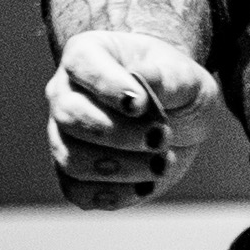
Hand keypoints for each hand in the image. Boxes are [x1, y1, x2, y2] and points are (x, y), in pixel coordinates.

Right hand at [47, 31, 220, 209]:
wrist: (176, 114)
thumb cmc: (176, 85)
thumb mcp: (185, 75)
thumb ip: (166, 77)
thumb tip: (142, 78)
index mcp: (87, 54)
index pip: (82, 64)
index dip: (109, 87)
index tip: (142, 104)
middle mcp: (65, 94)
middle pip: (70, 116)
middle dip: (118, 134)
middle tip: (161, 138)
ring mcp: (64, 135)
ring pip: (72, 159)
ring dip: (120, 168)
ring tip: (161, 164)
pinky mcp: (74, 173)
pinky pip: (78, 191)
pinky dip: (113, 194)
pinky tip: (145, 187)